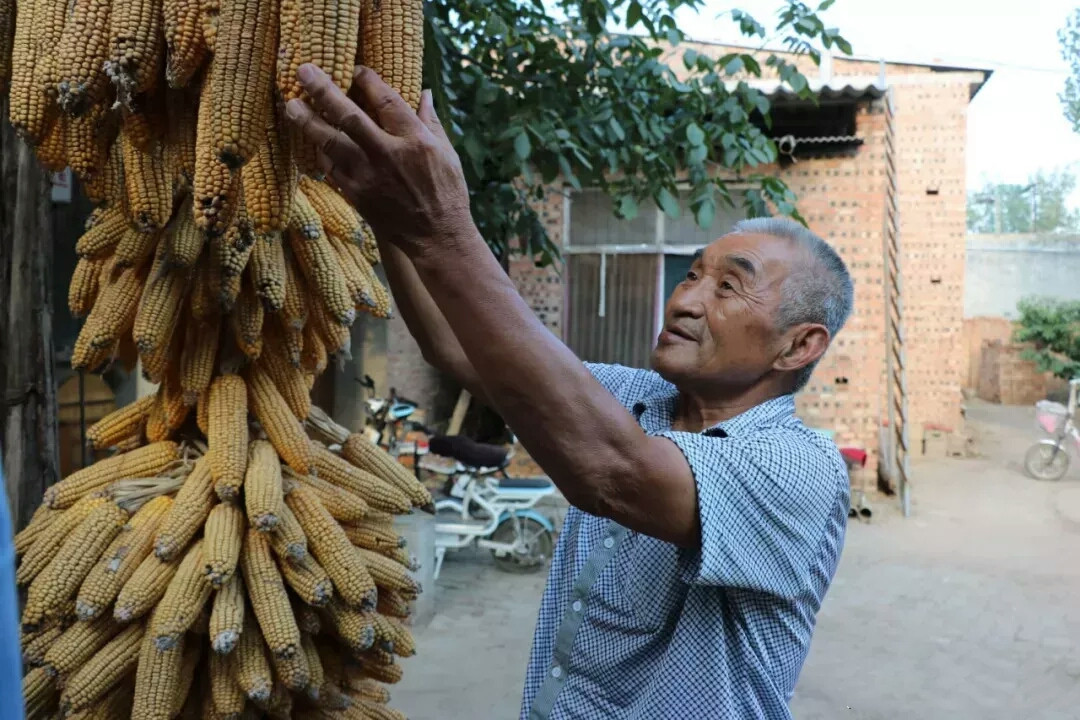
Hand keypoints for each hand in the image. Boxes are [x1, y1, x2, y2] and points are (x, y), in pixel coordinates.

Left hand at [285, 64, 474, 253]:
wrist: (436, 236)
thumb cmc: (447, 193)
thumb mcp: (447, 153)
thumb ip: (429, 121)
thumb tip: (422, 92)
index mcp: (415, 140)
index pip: (386, 100)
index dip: (367, 80)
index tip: (355, 69)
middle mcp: (388, 155)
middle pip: (349, 116)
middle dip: (323, 91)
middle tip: (304, 71)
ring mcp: (368, 176)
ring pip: (331, 143)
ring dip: (308, 123)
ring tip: (291, 106)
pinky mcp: (356, 195)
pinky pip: (331, 169)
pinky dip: (321, 154)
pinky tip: (313, 142)